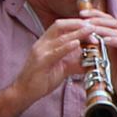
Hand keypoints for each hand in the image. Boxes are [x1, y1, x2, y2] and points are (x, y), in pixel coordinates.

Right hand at [0, 8, 116, 116]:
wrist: (23, 93)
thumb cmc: (41, 80)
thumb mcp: (61, 68)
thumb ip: (74, 63)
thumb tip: (90, 62)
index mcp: (46, 42)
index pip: (61, 26)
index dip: (76, 23)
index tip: (90, 24)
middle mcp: (42, 44)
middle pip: (60, 26)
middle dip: (78, 23)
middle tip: (93, 25)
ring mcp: (40, 52)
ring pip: (60, 38)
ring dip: (77, 33)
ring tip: (90, 30)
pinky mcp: (41, 62)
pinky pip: (55, 52)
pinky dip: (66, 46)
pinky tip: (76, 43)